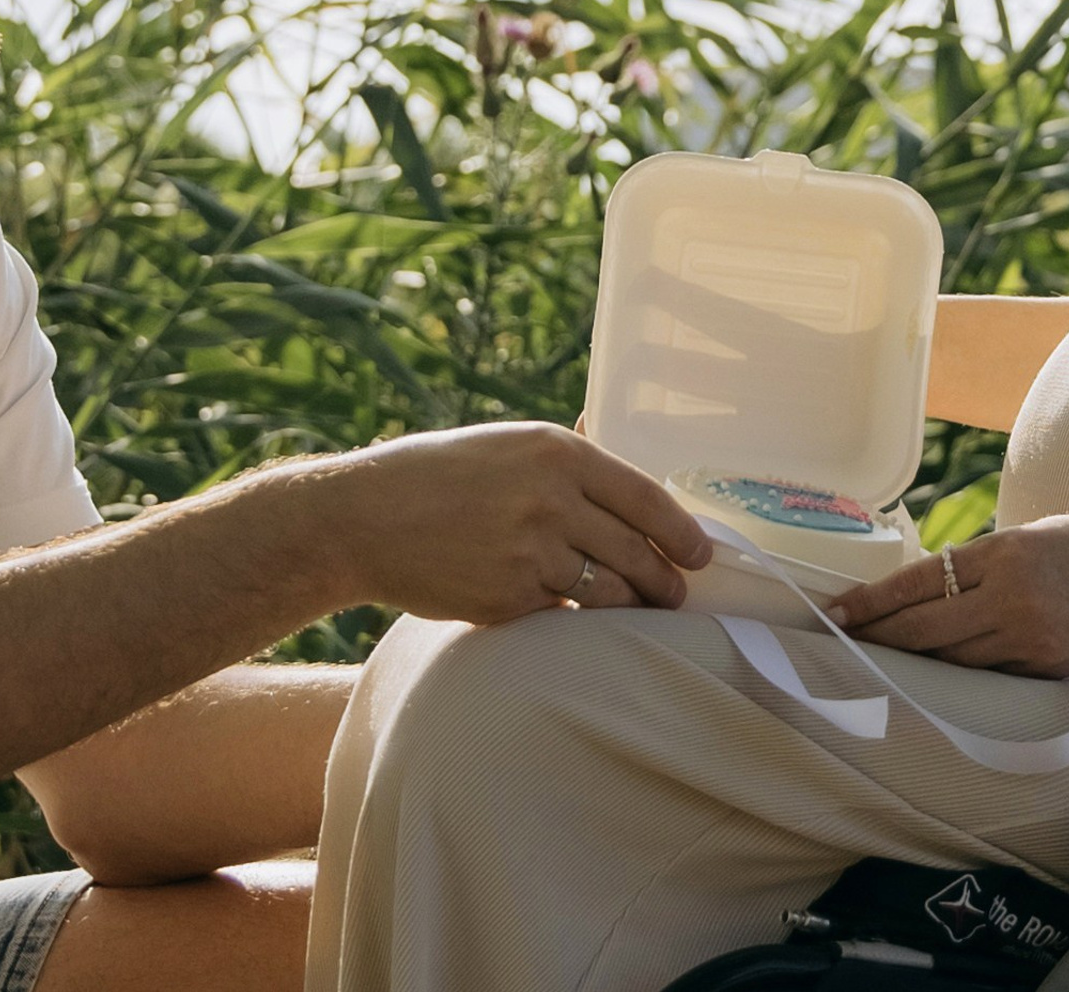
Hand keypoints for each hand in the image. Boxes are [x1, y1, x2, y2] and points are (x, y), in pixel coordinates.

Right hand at [316, 422, 711, 622]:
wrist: (367, 516)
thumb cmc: (437, 474)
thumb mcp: (506, 444)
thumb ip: (563, 457)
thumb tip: (611, 444)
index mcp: (556, 452)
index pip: (645, 496)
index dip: (681, 531)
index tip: (701, 553)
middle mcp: (551, 498)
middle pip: (636, 551)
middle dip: (665, 580)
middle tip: (676, 594)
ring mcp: (531, 551)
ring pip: (609, 592)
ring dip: (632, 609)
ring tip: (640, 614)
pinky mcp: (509, 598)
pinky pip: (563, 615)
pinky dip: (577, 621)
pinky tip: (583, 625)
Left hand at [828, 505, 1068, 677]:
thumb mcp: (1036, 535)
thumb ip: (988, 562)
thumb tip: (936, 586)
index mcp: (1005, 554)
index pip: (920, 582)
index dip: (874, 602)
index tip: (838, 612)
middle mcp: (1014, 599)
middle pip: (927, 629)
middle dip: (880, 637)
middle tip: (842, 642)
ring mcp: (1036, 642)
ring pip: (957, 662)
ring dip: (916, 663)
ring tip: (880, 662)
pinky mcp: (1057, 672)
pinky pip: (997, 679)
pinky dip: (964, 678)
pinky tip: (940, 678)